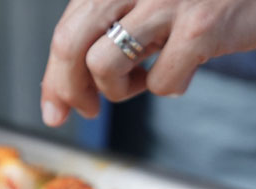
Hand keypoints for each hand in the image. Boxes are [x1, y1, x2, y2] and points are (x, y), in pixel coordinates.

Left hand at [40, 0, 255, 126]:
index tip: (55, 108)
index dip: (53, 73)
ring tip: (142, 80)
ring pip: (104, 64)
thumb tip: (65, 90)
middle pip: (72, 43)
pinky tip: (184, 72)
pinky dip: (168, 87)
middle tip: (85, 110)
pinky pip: (161, 82)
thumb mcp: (154, 0)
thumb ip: (112, 28)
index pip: (67, 25)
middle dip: (68, 89)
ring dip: (118, 89)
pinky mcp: (202, 24)